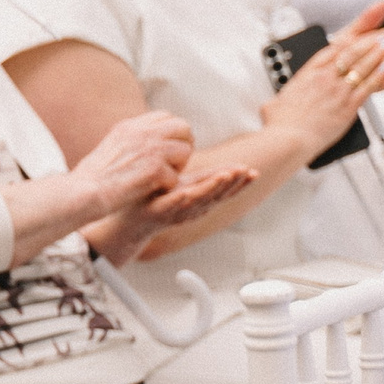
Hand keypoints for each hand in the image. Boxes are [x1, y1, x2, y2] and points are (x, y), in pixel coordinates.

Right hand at [69, 110, 193, 217]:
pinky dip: (166, 188)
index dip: (172, 133)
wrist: (82, 193)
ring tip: (160, 180)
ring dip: (177, 168)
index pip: (166, 117)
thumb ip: (133, 140)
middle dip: (183, 145)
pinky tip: (150, 191)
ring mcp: (150, 150)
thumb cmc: (92, 178)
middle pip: (183, 128)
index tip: (167, 150)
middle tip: (174, 164)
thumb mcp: (111, 147)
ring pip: (185, 151)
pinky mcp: (155, 170)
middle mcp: (142, 133)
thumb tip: (152, 140)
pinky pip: (176, 177)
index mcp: (130, 126)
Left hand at [84, 162, 256, 264]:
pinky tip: (187, 192)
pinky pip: (170, 206)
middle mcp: (191, 207)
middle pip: (216, 195)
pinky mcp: (157, 213)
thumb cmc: (159, 199)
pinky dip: (180, 200)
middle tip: (244, 171)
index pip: (224, 190)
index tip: (254, 173)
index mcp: (199, 199)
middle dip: (232, 183)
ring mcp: (175, 211)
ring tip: (224, 176)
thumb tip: (229, 165)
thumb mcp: (187, 184)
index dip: (240, 183)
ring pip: (197, 200)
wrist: (129, 218)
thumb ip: (205, 176)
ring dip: (211, 188)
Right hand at [259, 4, 383, 158]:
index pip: (342, 41)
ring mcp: (338, 90)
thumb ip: (288, 94)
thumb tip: (276, 102)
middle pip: (361, 49)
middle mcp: (326, 76)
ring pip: (369, 65)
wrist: (283, 140)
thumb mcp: (279, 99)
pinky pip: (369, 87)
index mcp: (311, 69)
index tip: (380, 14)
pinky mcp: (347, 107)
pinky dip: (383, 76)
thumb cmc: (280, 123)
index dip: (365, 26)